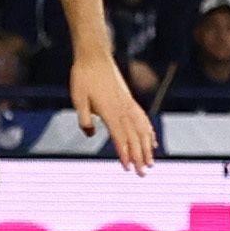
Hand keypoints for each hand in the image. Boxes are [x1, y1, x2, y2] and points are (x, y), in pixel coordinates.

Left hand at [67, 52, 156, 171]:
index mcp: (109, 111)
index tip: (128, 168)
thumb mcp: (77, 98)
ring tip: (150, 163)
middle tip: (143, 173)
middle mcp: (122, 109)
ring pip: (141, 130)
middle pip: (133, 137)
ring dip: (146, 148)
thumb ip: (84, 118)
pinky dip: (149, 132)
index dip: (124, 154)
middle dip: (138, 157)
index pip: (119, 137)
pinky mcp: (130, 100)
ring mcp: (128, 104)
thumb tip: (90, 134)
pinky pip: (143, 119)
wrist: (94, 57)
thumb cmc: (83, 77)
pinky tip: (152, 141)